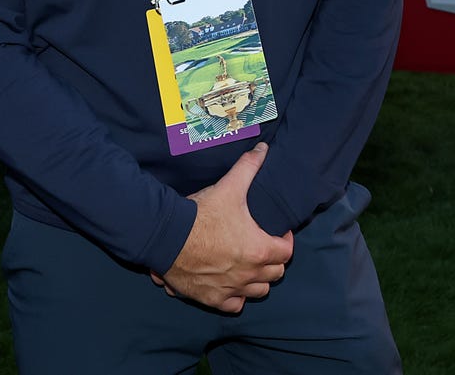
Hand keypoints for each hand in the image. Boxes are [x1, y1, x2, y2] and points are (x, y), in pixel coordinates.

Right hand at [151, 142, 293, 312]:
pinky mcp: (213, 299)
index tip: (278, 232)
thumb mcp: (229, 186)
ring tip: (250, 264)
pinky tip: (230, 283)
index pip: (286, 252)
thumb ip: (249, 167)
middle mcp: (249, 274)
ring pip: (258, 292)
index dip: (285, 241)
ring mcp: (231, 289)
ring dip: (257, 280)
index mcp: (259, 249)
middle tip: (263, 245)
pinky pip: (234, 305)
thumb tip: (262, 149)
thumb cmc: (202, 214)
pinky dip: (235, 296)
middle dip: (273, 260)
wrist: (169, 237)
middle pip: (275, 274)